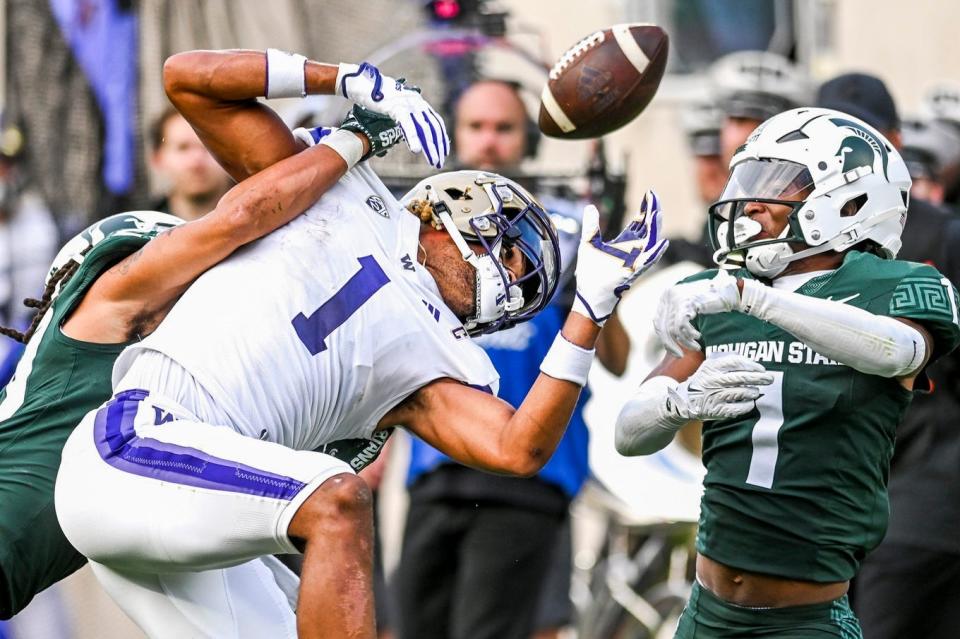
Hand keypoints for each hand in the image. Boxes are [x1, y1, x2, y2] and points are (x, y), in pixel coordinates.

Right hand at [336, 62, 447, 168]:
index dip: (441, 138)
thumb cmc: (377, 97)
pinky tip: (416, 150)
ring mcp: (407, 103)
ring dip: (429, 146)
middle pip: (433, 127)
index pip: (436, 122)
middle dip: (438, 147)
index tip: (444, 153)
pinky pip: (407, 124)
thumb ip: (408, 117)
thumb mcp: (397, 107)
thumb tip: (413, 133)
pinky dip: (413, 138)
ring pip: (423, 128)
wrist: (362, 82)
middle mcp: (417, 101)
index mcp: (419, 101)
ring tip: (433, 160)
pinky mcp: (395, 106)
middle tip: (439, 162)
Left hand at [572, 190, 668, 324]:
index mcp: (624, 243)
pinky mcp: (633, 272)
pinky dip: (656, 252)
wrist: (588, 293)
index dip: (645, 209)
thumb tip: (591, 207)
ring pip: (651, 242)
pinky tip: (662, 242)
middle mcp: (633, 250)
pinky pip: (648, 261)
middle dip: (652, 212)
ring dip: (655, 228)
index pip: (639, 223)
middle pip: (648, 228)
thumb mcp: (588, 243)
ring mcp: (635, 260)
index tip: (649, 194)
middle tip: (654, 197)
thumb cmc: (589, 272)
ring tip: (657, 213)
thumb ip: (591, 226)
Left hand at [654, 270, 740, 356]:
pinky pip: (682, 326)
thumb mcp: (688, 307)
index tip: (674, 351)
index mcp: (666, 297)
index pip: (658, 323)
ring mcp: (677, 298)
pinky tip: (699, 336)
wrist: (726, 289)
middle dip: (671, 345)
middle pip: (663, 328)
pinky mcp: (688, 302)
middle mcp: (669, 296)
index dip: (665, 339)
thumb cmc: (709, 300)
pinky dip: (690, 335)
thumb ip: (676, 317)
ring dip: (685, 342)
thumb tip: (669, 338)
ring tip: (696, 347)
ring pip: (673, 329)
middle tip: (680, 355)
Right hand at [667, 354, 772, 421]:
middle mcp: (713, 380)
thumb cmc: (703, 381)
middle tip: (770, 379)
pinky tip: (750, 403)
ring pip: (741, 393)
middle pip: (741, 377)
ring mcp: (715, 395)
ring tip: (756, 392)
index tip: (761, 369)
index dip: (751, 365)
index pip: (736, 362)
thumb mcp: (709, 366)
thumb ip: (726, 361)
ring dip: (753, 392)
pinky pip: (737, 408)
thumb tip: (751, 363)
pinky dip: (747, 406)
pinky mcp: (716, 410)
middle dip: (759, 378)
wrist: (685, 400)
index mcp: (712, 367)